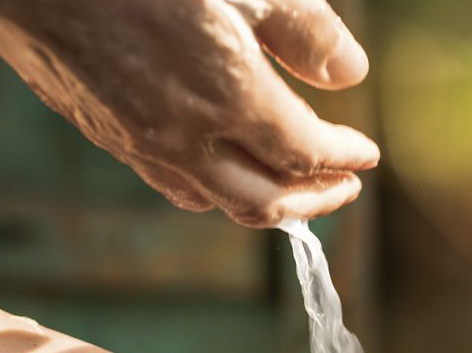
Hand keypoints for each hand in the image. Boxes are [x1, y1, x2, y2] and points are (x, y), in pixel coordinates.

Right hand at [0, 0, 378, 225]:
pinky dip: (213, 191)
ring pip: (218, 201)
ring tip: (292, 187)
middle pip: (268, 200)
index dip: (344, 159)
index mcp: (231, 98)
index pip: (307, 154)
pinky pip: (172, 185)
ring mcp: (141, 143)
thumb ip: (304, 30)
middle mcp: (187, 137)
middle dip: (316, 200)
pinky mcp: (105, 134)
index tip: (367, 156)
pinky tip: (221, 171)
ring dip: (266, 202)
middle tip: (343, 188)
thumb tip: (352, 73)